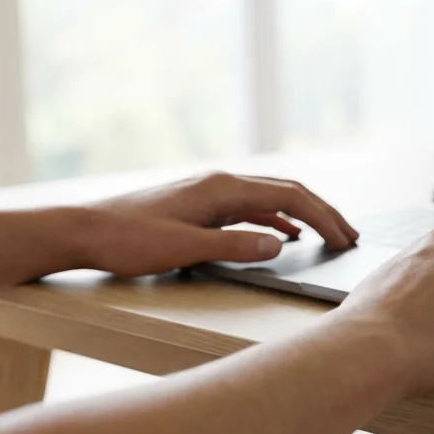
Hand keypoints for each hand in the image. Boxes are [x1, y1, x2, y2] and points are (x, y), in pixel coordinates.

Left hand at [80, 172, 358, 276]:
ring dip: (304, 215)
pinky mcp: (202, 205)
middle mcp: (221, 183)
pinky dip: (278, 219)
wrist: (82, 230)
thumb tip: (281, 245)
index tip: (345, 239)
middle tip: (351, 236)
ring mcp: (212, 192)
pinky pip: (252, 207)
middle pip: (288, 191)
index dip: (323, 218)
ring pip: (272, 198)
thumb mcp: (184, 249)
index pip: (289, 197)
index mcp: (223, 188)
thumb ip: (235, 247)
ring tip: (329, 235)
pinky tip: (286, 235)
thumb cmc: (126, 240)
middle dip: (324, 213)